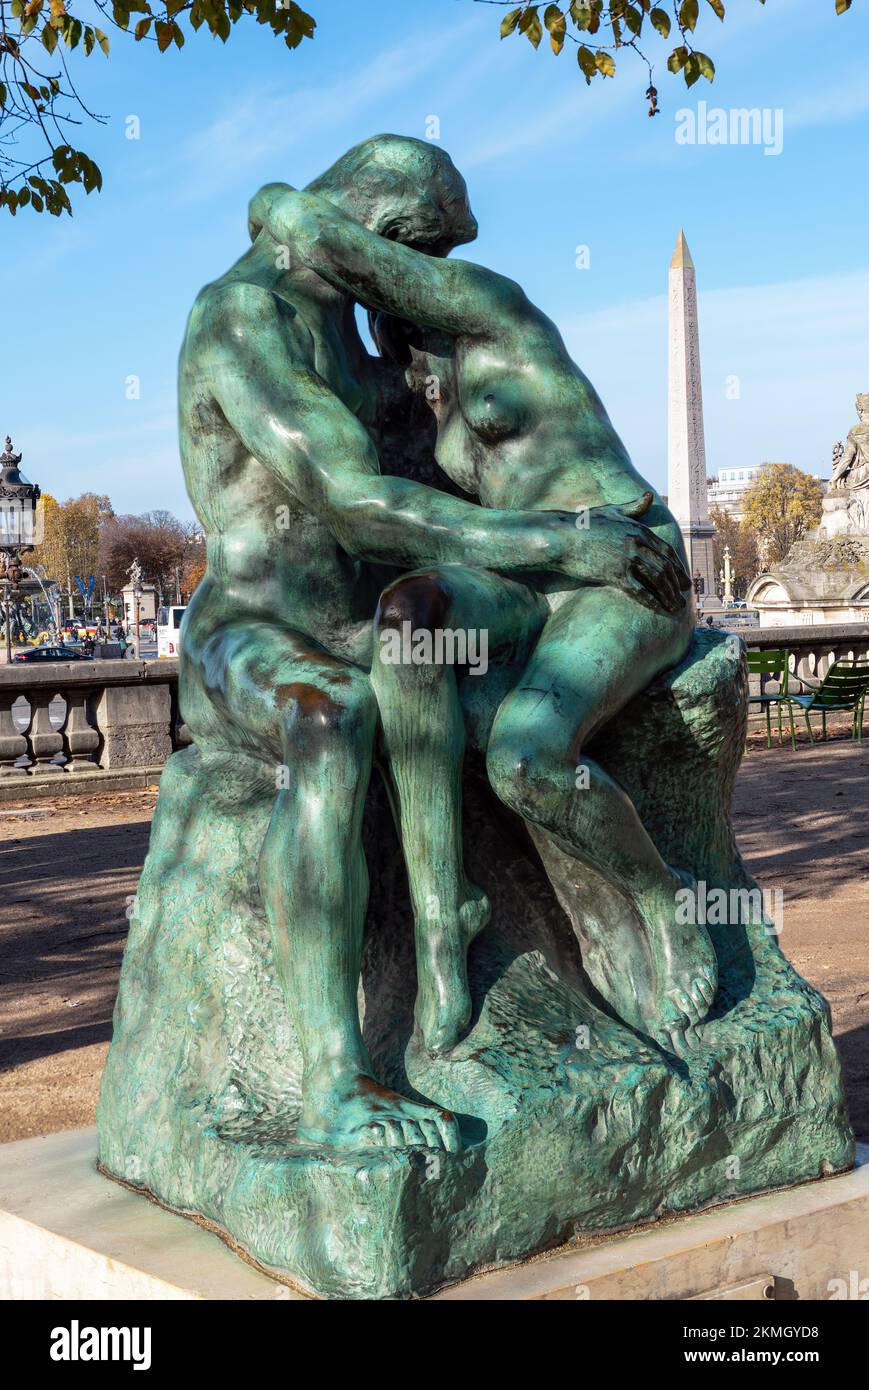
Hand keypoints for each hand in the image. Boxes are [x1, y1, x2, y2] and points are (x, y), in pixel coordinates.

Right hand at [563, 492, 690, 614]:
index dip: (678, 567)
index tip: (683, 579)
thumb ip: (632, 507)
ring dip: (669, 595)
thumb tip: (649, 495)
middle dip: (677, 583)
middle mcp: (637, 543)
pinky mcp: (616, 573)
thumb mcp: (611, 510)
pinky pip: (640, 591)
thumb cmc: (582, 525)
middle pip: (665, 566)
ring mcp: (628, 558)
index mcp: (638, 529)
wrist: (561, 538)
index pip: (666, 550)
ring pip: (658, 579)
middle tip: (684, 595)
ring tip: (676, 606)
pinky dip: (653, 601)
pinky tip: (660, 609)